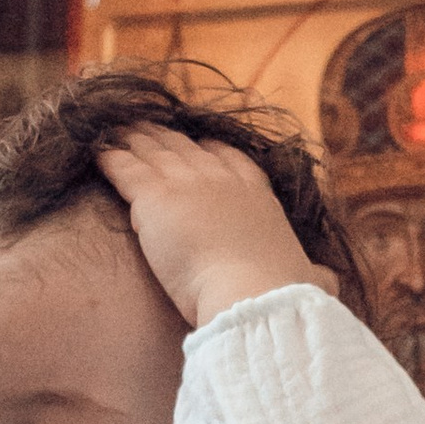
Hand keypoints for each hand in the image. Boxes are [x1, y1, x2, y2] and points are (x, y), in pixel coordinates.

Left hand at [98, 125, 335, 327]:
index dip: (208, 150)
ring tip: (116, 131)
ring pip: (152, 150)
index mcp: (255, 193)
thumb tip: (328, 282)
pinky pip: (124, 168)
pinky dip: (108, 157)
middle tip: (144, 130)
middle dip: (163, 138)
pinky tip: (96, 150)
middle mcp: (221, 178)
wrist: (253, 293)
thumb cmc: (280, 291)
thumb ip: (314, 275)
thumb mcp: (307, 277)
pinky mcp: (153, 196)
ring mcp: (187, 182)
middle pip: (184, 147)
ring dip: (132, 140)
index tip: (196, 146)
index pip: (228, 157)